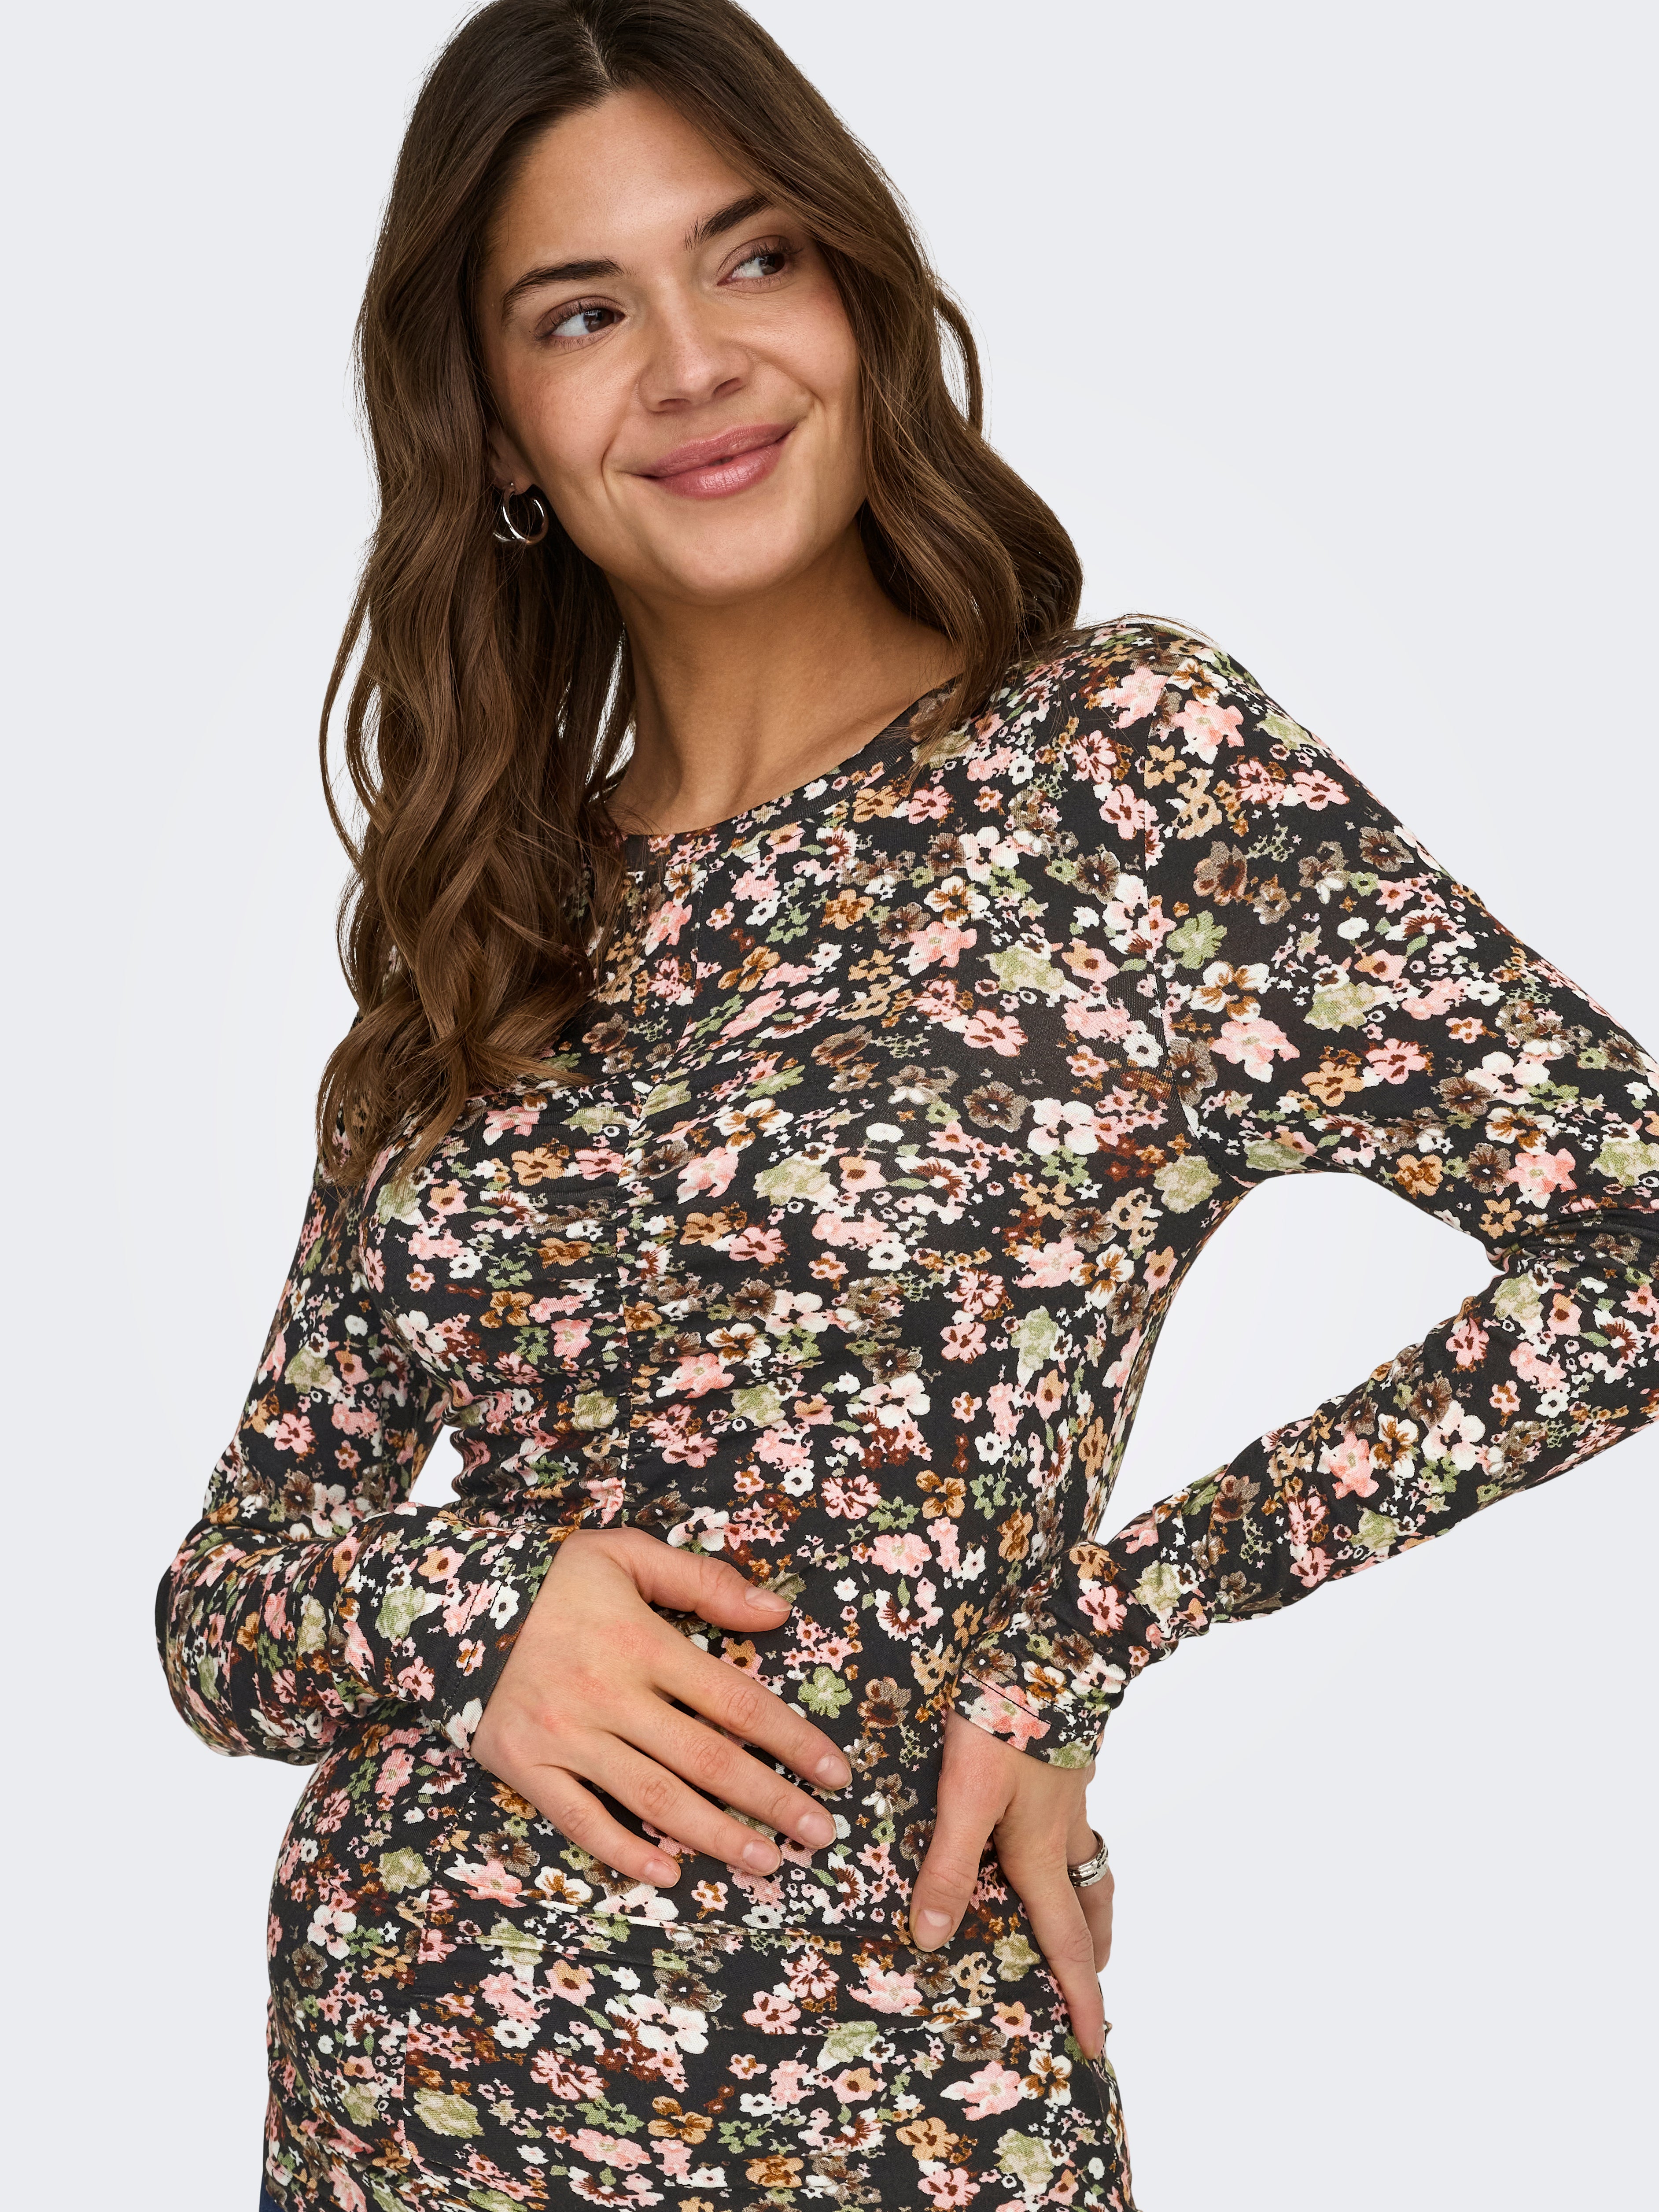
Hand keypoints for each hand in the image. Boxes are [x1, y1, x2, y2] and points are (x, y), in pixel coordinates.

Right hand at [470, 1529, 850, 1884]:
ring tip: (767, 1863)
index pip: (735, 1700)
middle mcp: (607, 1694)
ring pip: (654, 1799)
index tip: (836, 1773)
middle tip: (820, 1834)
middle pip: (707, 1760)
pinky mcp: (525, 1767)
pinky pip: (581, 1821)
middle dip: (771, 1802)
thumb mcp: (627, 1555)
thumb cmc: (555, 1581)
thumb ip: (703, 1581)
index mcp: (640, 1641)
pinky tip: (669, 1874)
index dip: (791, 1740)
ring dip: (717, 1838)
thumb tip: (776, 1614)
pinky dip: (625, 1852)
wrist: (450, 1602)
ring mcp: (565, 1736)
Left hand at [910, 1711, 1112, 2057]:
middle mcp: (1061, 1826)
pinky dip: (1071, 1836)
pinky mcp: (1063, 1755)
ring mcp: (1068, 1790)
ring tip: (1079, 1912)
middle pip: (1088, 1903)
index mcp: (1039, 1850)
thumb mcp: (964, 1797)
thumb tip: (932, 1938)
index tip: (1097, 2044)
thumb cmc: (1001, 1722)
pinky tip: (1047, 1819)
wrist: (1041, 1649)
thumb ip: (949, 1865)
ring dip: (1088, 1895)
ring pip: (1088, 1857)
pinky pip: (1074, 1814)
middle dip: (1091, 1949)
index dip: (1080, 1997)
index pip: (1064, 1941)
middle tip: (1092, 1978)